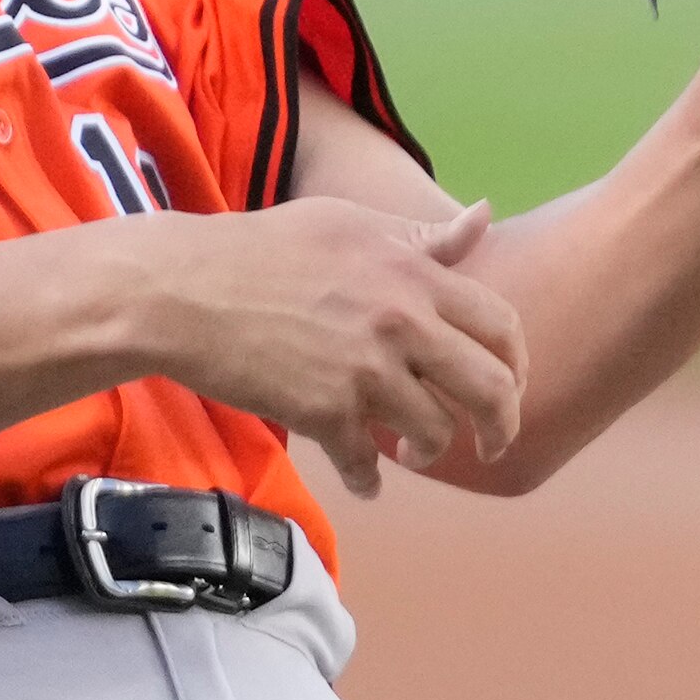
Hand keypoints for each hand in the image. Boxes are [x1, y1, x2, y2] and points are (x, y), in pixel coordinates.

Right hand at [130, 197, 527, 497]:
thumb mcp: (348, 223)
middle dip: (500, 426)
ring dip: (428, 451)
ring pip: (434, 432)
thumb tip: (485, 217)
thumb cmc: (261, 248)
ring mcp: (364, 371)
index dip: (516, 364)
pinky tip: (366, 483)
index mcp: (412, 274)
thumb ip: (421, 235)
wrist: (183, 290)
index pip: (500, 325)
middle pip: (490, 389)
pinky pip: (367, 464)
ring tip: (409, 450)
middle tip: (491, 444)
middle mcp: (401, 323)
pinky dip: (369, 480)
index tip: (508, 385)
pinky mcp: (325, 413)